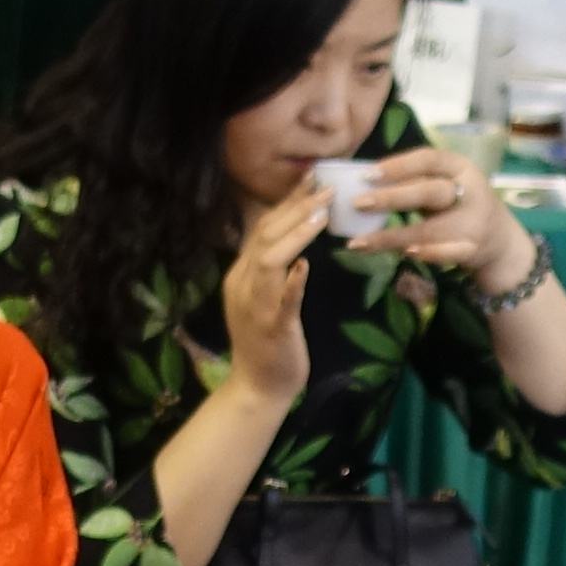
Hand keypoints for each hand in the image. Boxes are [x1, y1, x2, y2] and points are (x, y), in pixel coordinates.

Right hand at [217, 185, 325, 411]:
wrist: (258, 387)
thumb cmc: (269, 342)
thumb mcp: (264, 297)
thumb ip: (271, 269)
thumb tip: (293, 238)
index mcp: (241, 275)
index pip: (262, 229)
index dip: (285, 202)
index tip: (310, 178)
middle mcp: (243, 284)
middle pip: (266, 236)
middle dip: (295, 207)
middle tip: (324, 185)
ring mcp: (256, 306)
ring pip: (270, 260)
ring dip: (296, 234)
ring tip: (322, 212)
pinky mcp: (273, 328)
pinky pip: (282, 301)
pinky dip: (293, 281)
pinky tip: (306, 266)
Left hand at [357, 146, 531, 298]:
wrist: (501, 240)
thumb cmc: (457, 205)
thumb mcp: (444, 184)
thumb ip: (414, 182)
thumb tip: (361, 183)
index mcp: (460, 168)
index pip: (429, 159)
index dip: (398, 165)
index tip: (367, 175)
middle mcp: (470, 192)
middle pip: (430, 192)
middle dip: (392, 198)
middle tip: (358, 204)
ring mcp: (474, 223)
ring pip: (431, 228)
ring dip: (393, 236)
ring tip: (360, 242)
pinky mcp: (473, 249)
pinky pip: (448, 253)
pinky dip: (427, 254)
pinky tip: (404, 254)